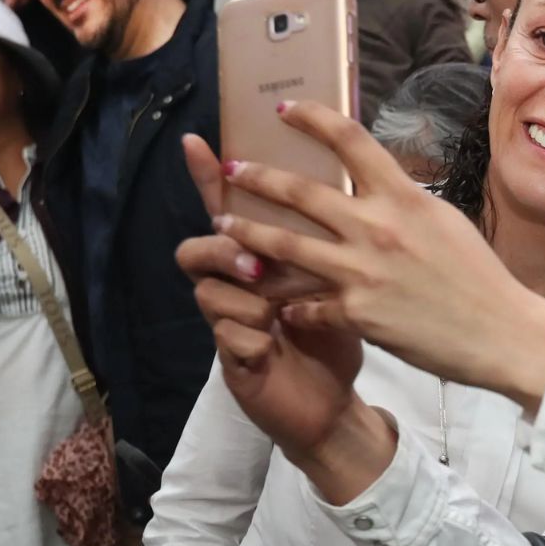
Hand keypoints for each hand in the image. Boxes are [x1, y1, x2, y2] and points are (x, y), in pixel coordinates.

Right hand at [177, 135, 366, 466]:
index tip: (197, 141)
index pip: (234, 209)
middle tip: (256, 259)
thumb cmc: (337, 334)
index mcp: (265, 256)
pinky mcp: (233, 360)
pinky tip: (271, 346)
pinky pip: (226, 337)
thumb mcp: (342, 276)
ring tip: (270, 306)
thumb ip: (332, 235)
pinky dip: (250, 338)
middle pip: (206, 244)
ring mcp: (230, 322)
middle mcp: (239, 284)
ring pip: (210, 291)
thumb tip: (347, 179)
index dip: (212, 176)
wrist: (334, 404)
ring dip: (243, 296)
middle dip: (226, 244)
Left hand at [210, 101, 544, 411]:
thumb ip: (403, 201)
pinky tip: (276, 303)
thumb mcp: (443, 220)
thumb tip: (377, 182)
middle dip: (255, 177)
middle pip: (299, 191)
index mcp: (402, 197)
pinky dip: (288, 304)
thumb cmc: (479, 276)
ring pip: (284, 245)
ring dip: (245, 232)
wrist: (499, 331)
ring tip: (221, 226)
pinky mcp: (356, 314)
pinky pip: (305, 305)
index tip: (282, 109)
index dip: (310, 117)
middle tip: (229, 169)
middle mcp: (376, 227)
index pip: (349, 139)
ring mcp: (362, 272)